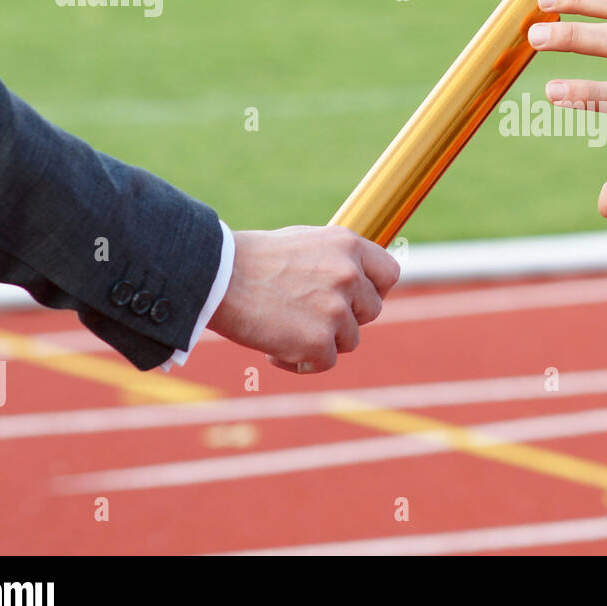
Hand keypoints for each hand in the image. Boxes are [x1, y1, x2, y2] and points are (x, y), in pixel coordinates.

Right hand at [207, 226, 399, 372]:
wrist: (217, 277)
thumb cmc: (253, 260)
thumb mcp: (305, 243)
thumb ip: (337, 260)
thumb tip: (359, 278)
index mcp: (348, 245)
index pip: (389, 274)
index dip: (375, 290)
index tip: (357, 300)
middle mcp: (350, 275)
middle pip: (371, 311)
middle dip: (346, 319)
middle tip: (309, 316)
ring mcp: (337, 310)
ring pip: (349, 340)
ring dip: (322, 341)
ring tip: (285, 329)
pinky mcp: (319, 341)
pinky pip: (324, 362)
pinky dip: (301, 361)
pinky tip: (274, 348)